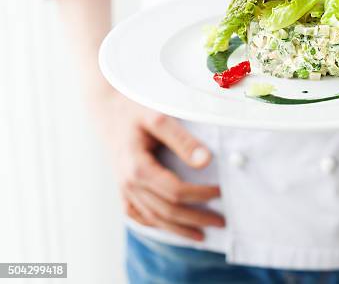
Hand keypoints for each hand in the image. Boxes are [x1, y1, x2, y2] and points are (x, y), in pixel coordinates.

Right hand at [91, 88, 223, 240]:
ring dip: (179, 229)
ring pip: (153, 218)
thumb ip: (183, 140)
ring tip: (202, 235)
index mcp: (137, 167)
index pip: (175, 192)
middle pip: (166, 210)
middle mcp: (128, 183)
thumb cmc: (135, 112)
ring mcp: (124, 189)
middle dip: (196, 219)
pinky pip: (138, 216)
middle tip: (222, 222)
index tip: (220, 192)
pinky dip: (156, 225)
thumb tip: (206, 161)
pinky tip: (172, 229)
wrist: (109, 111)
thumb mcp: (159, 118)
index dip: (200, 195)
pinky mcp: (123, 190)